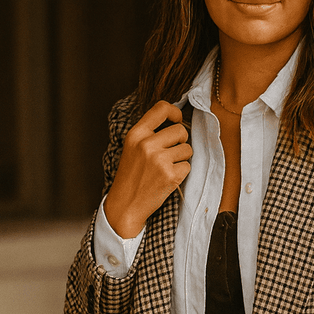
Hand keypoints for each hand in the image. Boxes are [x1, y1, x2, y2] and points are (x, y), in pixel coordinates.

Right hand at [104, 101, 191, 237]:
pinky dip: (181, 173)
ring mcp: (159, 160)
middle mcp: (147, 144)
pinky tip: (167, 179)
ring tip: (166, 168)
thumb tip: (177, 121)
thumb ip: (149, 133)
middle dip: (181, 141)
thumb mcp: (132, 148)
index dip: (175, 112)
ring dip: (181, 158)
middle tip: (170, 153)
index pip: (161, 108)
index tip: (177, 119)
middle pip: (181, 130)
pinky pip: (188, 166)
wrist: (125, 205)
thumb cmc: (131, 176)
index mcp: (136, 134)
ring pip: (187, 149)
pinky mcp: (170, 175)